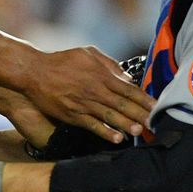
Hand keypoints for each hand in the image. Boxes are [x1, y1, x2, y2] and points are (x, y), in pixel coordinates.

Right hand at [25, 47, 153, 144]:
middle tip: (155, 123)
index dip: (144, 99)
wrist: (34, 72)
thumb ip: (109, 64)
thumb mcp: (87, 53)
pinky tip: (116, 138)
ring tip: (140, 131)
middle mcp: (95, 90)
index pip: (128, 89)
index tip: (157, 107)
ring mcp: (83, 103)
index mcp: (101, 75)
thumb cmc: (61, 60)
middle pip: (123, 104)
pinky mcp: (72, 115)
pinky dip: (105, 132)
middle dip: (141, 114)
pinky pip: (92, 125)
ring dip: (126, 124)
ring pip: (110, 116)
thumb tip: (127, 78)